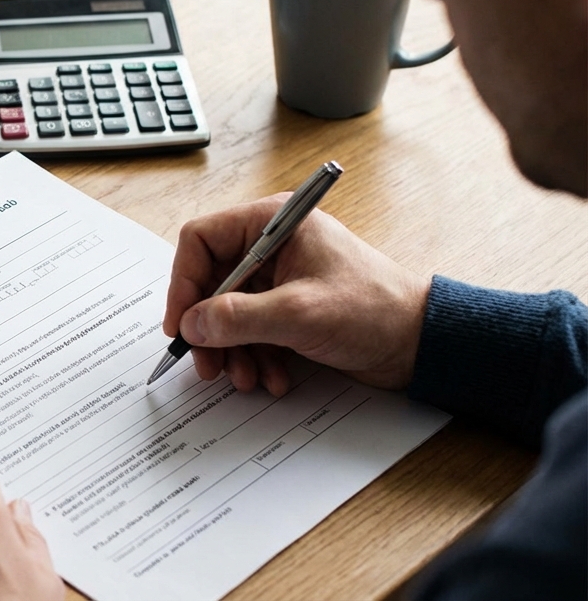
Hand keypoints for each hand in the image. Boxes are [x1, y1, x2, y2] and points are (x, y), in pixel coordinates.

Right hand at [163, 196, 430, 394]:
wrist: (421, 342)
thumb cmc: (374, 310)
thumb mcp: (298, 313)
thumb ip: (238, 318)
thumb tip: (191, 324)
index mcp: (272, 223)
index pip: (201, 241)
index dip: (184, 283)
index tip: (181, 324)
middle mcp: (271, 245)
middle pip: (211, 282)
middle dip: (210, 329)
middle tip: (208, 364)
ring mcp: (279, 277)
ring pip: (228, 312)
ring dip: (232, 350)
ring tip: (246, 378)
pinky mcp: (288, 307)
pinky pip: (251, 330)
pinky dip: (255, 356)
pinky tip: (273, 377)